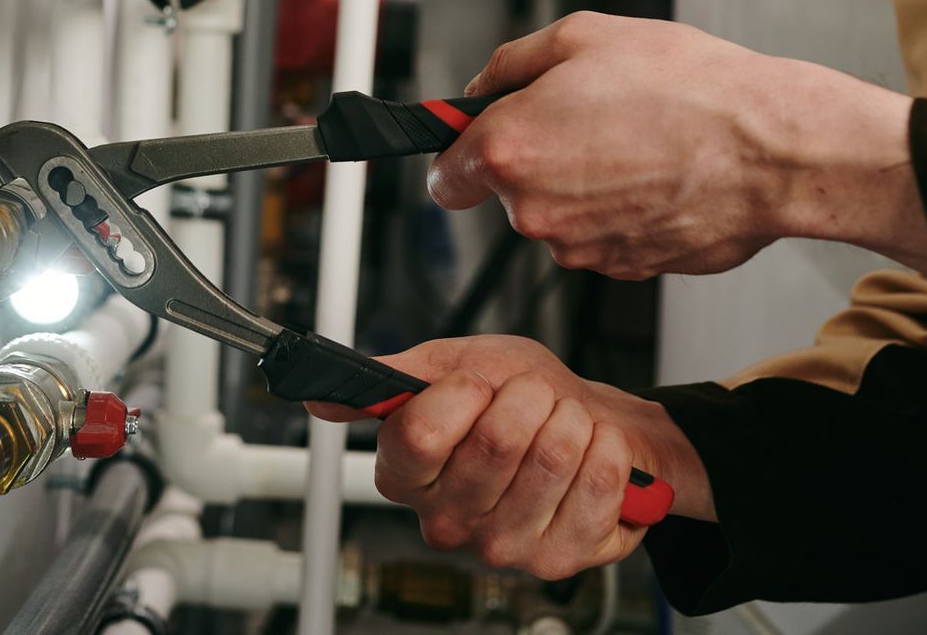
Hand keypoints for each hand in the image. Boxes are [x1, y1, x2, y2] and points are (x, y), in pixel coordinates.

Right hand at [307, 336, 710, 577]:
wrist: (588, 423)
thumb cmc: (519, 397)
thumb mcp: (454, 366)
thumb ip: (393, 380)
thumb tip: (322, 395)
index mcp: (406, 474)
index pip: (418, 436)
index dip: (460, 395)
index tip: (477, 382)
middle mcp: (446, 520)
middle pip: (495, 442)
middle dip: (528, 397)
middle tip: (530, 399)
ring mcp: (502, 546)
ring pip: (551, 455)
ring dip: (569, 419)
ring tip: (562, 423)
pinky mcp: (558, 559)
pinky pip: (595, 480)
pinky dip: (604, 448)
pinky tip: (589, 452)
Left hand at [428, 13, 926, 278]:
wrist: (770, 149)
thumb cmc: (689, 89)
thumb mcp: (583, 36)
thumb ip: (511, 64)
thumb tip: (483, 87)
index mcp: (511, 149)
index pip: (445, 177)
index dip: (463, 152)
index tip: (482, 138)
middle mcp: (536, 211)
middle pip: (509, 193)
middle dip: (537, 159)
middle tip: (591, 117)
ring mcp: (581, 248)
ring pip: (560, 216)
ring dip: (583, 185)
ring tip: (637, 141)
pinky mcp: (626, 268)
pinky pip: (604, 235)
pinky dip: (622, 210)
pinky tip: (660, 174)